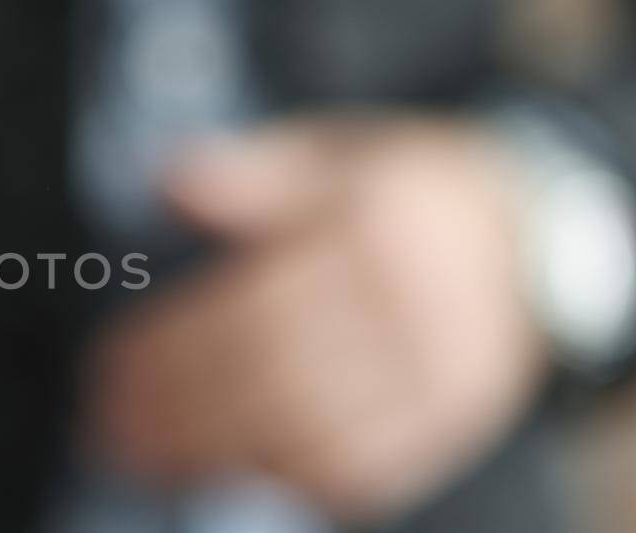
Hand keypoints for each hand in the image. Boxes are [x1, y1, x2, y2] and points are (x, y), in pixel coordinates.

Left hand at [88, 115, 544, 522]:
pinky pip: (362, 473)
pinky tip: (222, 471)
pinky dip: (284, 478)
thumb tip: (168, 183)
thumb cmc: (396, 195)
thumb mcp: (331, 155)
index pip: (255, 308)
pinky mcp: (450, 425)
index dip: (172, 349)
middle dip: (179, 412)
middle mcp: (417, 309)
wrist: (527, 238)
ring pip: (313, 434)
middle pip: (276, 378)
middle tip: (108, 427)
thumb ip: (252, 172)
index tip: (108, 369)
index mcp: (377, 231)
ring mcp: (443, 376)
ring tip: (145, 457)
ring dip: (216, 456)